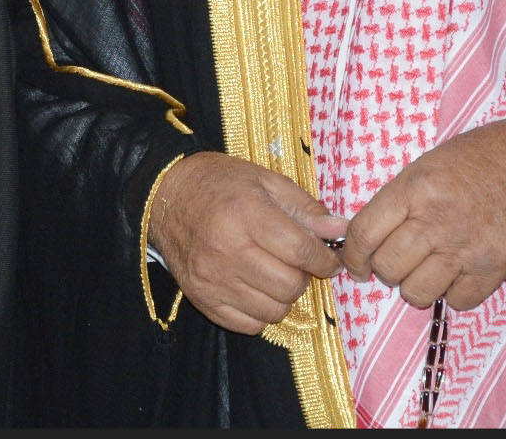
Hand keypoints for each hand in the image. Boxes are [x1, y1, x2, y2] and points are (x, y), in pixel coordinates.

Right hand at [145, 152, 349, 335]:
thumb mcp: (264, 181)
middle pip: (290, 286)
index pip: (300, 250)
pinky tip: (254, 287)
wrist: (165, 196)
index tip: (328, 258)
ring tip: (273, 273)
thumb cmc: (219, 184)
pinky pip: (249, 325)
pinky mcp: (201, 299)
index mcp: (244, 214)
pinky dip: (260, 312)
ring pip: (274, 311)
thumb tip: (340, 230)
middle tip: (294, 262)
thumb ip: (304, 208)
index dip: (324, 259)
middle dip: (303, 276)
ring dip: (283, 296)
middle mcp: (226, 250)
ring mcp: (212, 279)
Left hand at [339, 115, 505, 311]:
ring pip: (416, 292)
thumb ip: (392, 202)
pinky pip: (456, 301)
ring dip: (416, 284)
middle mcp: (438, 221)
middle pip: (388, 268)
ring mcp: (467, 248)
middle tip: (397, 258)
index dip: (352, 256)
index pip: (365, 234)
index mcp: (415, 189)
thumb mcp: (424, 167)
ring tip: (427, 267)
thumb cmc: (475, 161)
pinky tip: (457, 271)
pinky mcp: (494, 269)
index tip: (355, 263)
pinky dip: (453, 292)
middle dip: (385, 268)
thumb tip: (356, 238)